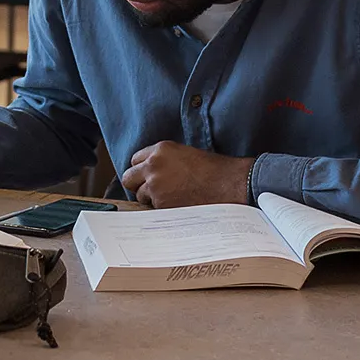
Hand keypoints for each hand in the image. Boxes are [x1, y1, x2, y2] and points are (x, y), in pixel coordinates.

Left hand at [120, 142, 251, 208]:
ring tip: (172, 198)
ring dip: (151, 199)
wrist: (230, 184)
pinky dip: (162, 210)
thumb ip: (164, 160)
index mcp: (160, 149)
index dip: (142, 170)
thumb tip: (150, 173)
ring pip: (140, 195)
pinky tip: (177, 206)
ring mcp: (156, 185)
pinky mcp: (161, 204)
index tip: (149, 177)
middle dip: (137, 185)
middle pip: (129, 178)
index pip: (134, 160)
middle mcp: (153, 165)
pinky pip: (153, 209)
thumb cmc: (213, 170)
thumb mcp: (184, 154)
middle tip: (152, 190)